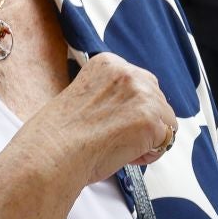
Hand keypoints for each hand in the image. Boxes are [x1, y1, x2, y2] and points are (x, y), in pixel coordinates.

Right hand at [16, 53, 177, 185]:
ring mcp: (142, 95)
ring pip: (165, 120)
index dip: (130, 108)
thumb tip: (129, 110)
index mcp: (108, 63)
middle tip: (116, 137)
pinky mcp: (150, 121)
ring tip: (118, 147)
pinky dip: (150, 153)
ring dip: (148, 138)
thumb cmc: (59, 135)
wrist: (51, 153)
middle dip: (144, 121)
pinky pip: (166, 140)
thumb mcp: (84, 96)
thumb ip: (110, 95)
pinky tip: (125, 155)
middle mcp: (128, 73)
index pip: (140, 82)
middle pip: (157, 98)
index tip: (114, 121)